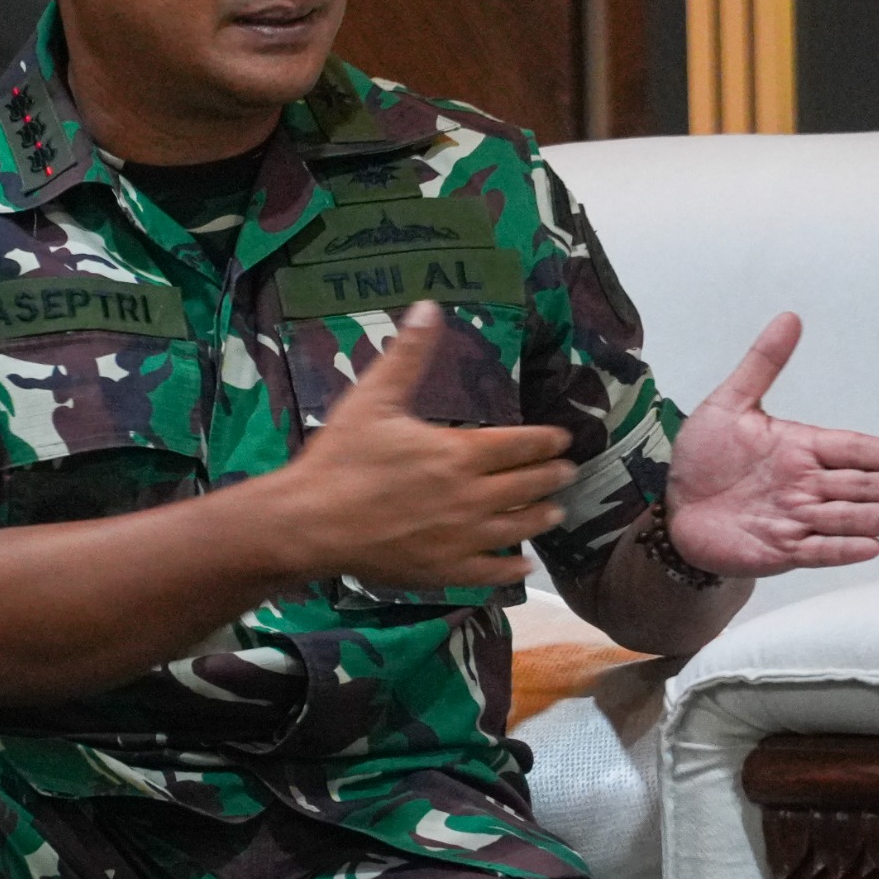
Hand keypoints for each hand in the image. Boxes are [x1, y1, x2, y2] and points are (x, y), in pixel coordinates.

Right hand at [269, 302, 575, 588]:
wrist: (311, 522)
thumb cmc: (342, 458)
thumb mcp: (373, 397)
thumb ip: (408, 355)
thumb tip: (429, 306)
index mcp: (458, 453)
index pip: (519, 445)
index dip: (545, 441)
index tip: (562, 439)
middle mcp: (470, 497)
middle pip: (527, 486)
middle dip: (552, 477)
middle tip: (568, 472)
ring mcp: (461, 538)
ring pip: (517, 528)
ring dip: (542, 518)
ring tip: (556, 512)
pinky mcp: (445, 570)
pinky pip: (490, 572)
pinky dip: (512, 568)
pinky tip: (523, 566)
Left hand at [665, 312, 878, 575]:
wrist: (672, 506)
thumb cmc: (703, 457)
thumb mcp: (729, 403)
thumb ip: (763, 363)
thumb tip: (790, 317)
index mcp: (800, 448)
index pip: (852, 448)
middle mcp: (804, 484)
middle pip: (858, 485)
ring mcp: (794, 518)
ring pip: (844, 517)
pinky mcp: (778, 548)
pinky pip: (816, 548)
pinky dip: (843, 549)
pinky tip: (873, 547)